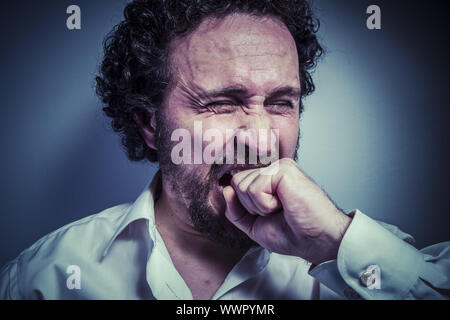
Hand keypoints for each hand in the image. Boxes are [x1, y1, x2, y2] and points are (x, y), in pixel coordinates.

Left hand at [223, 158, 351, 264]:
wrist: (315, 240)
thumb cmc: (292, 234)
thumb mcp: (254, 225)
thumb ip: (236, 210)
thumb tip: (226, 190)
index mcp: (267, 180)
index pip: (237, 184)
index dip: (245, 206)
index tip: (269, 215)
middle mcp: (272, 170)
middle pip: (237, 183)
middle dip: (251, 206)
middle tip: (277, 212)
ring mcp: (278, 167)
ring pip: (242, 185)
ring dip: (260, 206)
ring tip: (282, 208)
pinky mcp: (283, 168)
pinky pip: (255, 188)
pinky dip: (266, 204)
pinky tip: (285, 204)